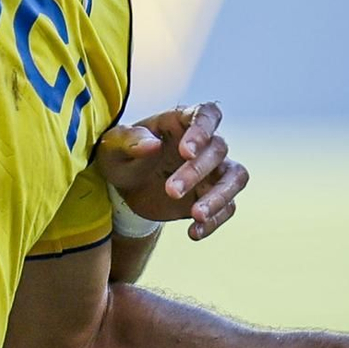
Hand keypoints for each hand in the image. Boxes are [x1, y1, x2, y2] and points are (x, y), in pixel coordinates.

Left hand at [96, 100, 248, 240]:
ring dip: (219, 196)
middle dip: (197, 171)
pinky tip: (194, 233)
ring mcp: (213, 170)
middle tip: (170, 191)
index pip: (206, 114)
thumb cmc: (121, 158)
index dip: (202, 130)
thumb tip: (152, 144)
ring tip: (197, 215)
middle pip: (218, 149)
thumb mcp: (113, 148)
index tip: (186, 152)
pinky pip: (228, 207)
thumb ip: (129, 141)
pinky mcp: (213, 196)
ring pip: (235, 177)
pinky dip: (214, 221)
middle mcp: (204, 143)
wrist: (126, 189)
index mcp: (181, 121)